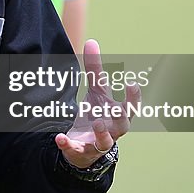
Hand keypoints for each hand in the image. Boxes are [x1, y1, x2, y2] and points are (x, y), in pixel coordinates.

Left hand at [54, 39, 139, 168]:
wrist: (86, 146)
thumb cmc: (97, 114)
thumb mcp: (96, 92)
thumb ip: (96, 69)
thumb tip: (92, 41)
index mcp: (119, 115)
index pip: (131, 107)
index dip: (134, 97)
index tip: (132, 84)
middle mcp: (113, 130)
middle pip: (123, 125)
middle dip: (121, 116)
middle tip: (117, 107)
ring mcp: (99, 142)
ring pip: (105, 141)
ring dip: (102, 132)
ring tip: (98, 121)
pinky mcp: (82, 151)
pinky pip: (77, 150)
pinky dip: (68, 145)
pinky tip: (60, 137)